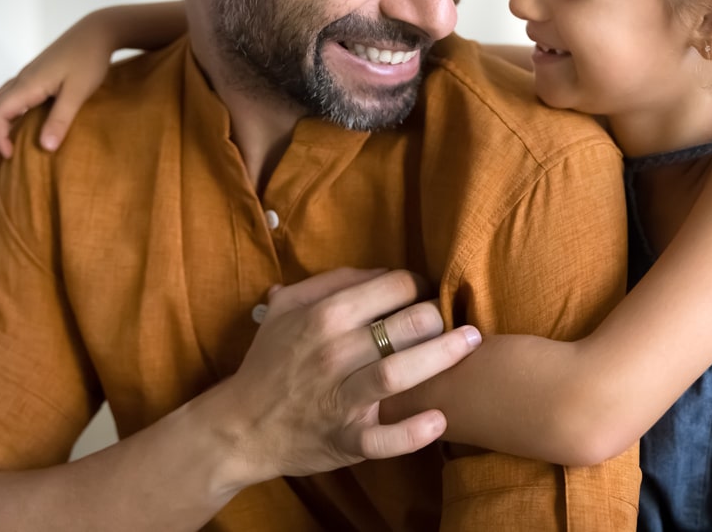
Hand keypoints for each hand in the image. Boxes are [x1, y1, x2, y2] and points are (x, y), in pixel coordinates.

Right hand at [0, 15, 114, 165]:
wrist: (96, 32)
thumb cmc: (89, 60)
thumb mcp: (78, 93)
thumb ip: (61, 119)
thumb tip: (44, 148)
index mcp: (27, 85)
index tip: (9, 157)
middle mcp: (21, 80)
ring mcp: (27, 77)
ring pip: (0, 104)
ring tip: (3, 149)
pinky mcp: (36, 76)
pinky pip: (12, 99)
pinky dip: (8, 117)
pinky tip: (19, 127)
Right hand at [217, 268, 480, 484]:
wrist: (239, 425)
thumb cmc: (270, 360)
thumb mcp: (286, 307)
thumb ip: (330, 282)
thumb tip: (379, 273)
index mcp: (324, 314)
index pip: (393, 286)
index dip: (418, 285)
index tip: (427, 293)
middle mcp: (335, 352)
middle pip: (407, 323)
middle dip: (438, 316)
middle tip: (452, 319)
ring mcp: (341, 398)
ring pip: (400, 372)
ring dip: (443, 356)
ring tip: (471, 343)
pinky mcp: (345, 438)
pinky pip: (383, 438)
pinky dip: (412, 432)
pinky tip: (439, 420)